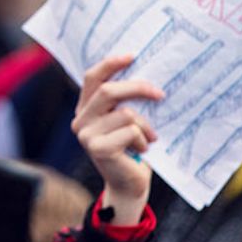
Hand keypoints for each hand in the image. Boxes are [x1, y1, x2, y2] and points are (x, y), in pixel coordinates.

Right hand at [73, 54, 162, 221]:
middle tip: (160, 94)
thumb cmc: (132, 150)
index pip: (92, 77)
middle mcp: (81, 120)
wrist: (130, 186)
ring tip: (149, 137)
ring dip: (144, 125)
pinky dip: (142, 139)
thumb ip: (124, 103)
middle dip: (137, 88)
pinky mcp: (98, 148)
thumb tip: (147, 78)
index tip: (133, 56)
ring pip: (124, 113)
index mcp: (86, 109)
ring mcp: (86, 135)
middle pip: (108, 90)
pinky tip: (141, 150)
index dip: (111, 64)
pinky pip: (130, 131)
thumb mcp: (125, 122)